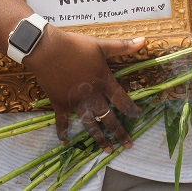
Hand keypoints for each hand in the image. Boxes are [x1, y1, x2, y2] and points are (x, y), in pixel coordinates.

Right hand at [25, 29, 144, 151]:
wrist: (47, 49)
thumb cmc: (75, 46)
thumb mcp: (101, 45)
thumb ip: (122, 46)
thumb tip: (144, 41)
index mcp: (103, 81)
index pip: (122, 100)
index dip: (131, 109)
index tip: (138, 117)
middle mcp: (92, 96)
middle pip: (109, 118)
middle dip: (119, 132)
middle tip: (127, 145)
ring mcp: (76, 102)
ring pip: (90, 124)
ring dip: (99, 138)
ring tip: (108, 150)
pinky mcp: (60, 104)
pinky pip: (62, 121)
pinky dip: (62, 132)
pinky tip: (64, 143)